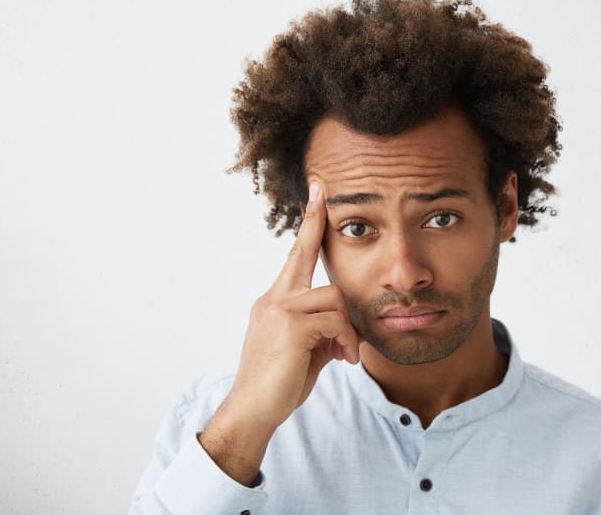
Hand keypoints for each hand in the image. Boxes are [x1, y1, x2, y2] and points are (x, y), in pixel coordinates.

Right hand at [199, 183, 359, 484]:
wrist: (252, 411)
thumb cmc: (278, 383)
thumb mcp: (305, 351)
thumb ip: (323, 331)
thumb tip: (347, 330)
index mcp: (274, 301)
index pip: (294, 256)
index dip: (307, 224)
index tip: (315, 193)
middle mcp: (273, 298)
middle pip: (304, 254)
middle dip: (314, 223)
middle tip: (320, 189)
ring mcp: (278, 309)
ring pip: (333, 296)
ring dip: (347, 327)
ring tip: (346, 354)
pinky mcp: (290, 325)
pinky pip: (335, 320)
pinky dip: (345, 341)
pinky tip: (342, 360)